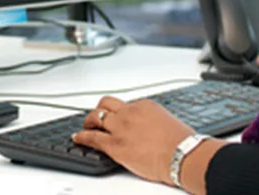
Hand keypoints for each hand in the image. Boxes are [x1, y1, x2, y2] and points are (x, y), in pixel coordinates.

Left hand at [73, 96, 194, 185]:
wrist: (181, 154)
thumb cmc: (180, 142)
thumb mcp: (167, 121)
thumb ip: (152, 120)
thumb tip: (148, 127)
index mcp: (143, 105)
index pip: (124, 104)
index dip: (118, 112)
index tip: (117, 118)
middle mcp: (129, 113)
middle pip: (106, 104)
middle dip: (99, 110)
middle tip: (96, 117)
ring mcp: (120, 128)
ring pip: (95, 117)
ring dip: (88, 121)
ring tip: (86, 126)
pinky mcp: (114, 145)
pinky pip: (91, 138)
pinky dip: (82, 137)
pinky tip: (77, 138)